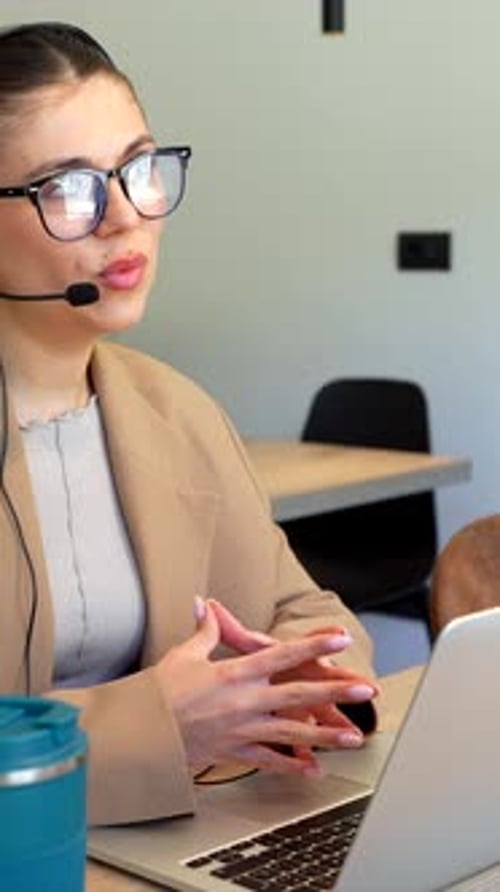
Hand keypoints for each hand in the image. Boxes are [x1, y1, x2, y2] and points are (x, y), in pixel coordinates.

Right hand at [155, 600, 377, 776]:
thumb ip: (205, 631)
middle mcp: (245, 701)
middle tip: (364, 689)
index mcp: (235, 672)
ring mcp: (243, 729)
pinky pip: (269, 760)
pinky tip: (314, 770)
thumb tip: (205, 604)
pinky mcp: (235, 752)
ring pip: (293, 732)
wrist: (142, 734)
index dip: (313, 644)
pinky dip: (292, 765)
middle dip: (335, 692)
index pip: (282, 654)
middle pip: (298, 694)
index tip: (339, 637)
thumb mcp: (184, 654)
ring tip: (353, 737)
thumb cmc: (160, 693)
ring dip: (326, 735)